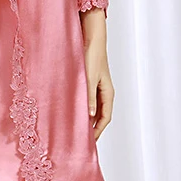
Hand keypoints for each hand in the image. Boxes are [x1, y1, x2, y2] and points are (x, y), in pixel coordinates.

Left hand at [81, 9, 113, 139]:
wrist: (91, 38)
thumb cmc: (92, 56)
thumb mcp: (90, 78)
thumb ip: (89, 97)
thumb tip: (90, 116)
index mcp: (108, 93)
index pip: (105, 118)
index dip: (98, 131)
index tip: (90, 142)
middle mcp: (104, 92)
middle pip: (100, 115)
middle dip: (92, 128)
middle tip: (81, 139)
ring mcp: (97, 87)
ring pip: (93, 108)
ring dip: (86, 118)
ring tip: (75, 127)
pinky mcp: (89, 81)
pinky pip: (87, 99)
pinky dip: (82, 107)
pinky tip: (72, 110)